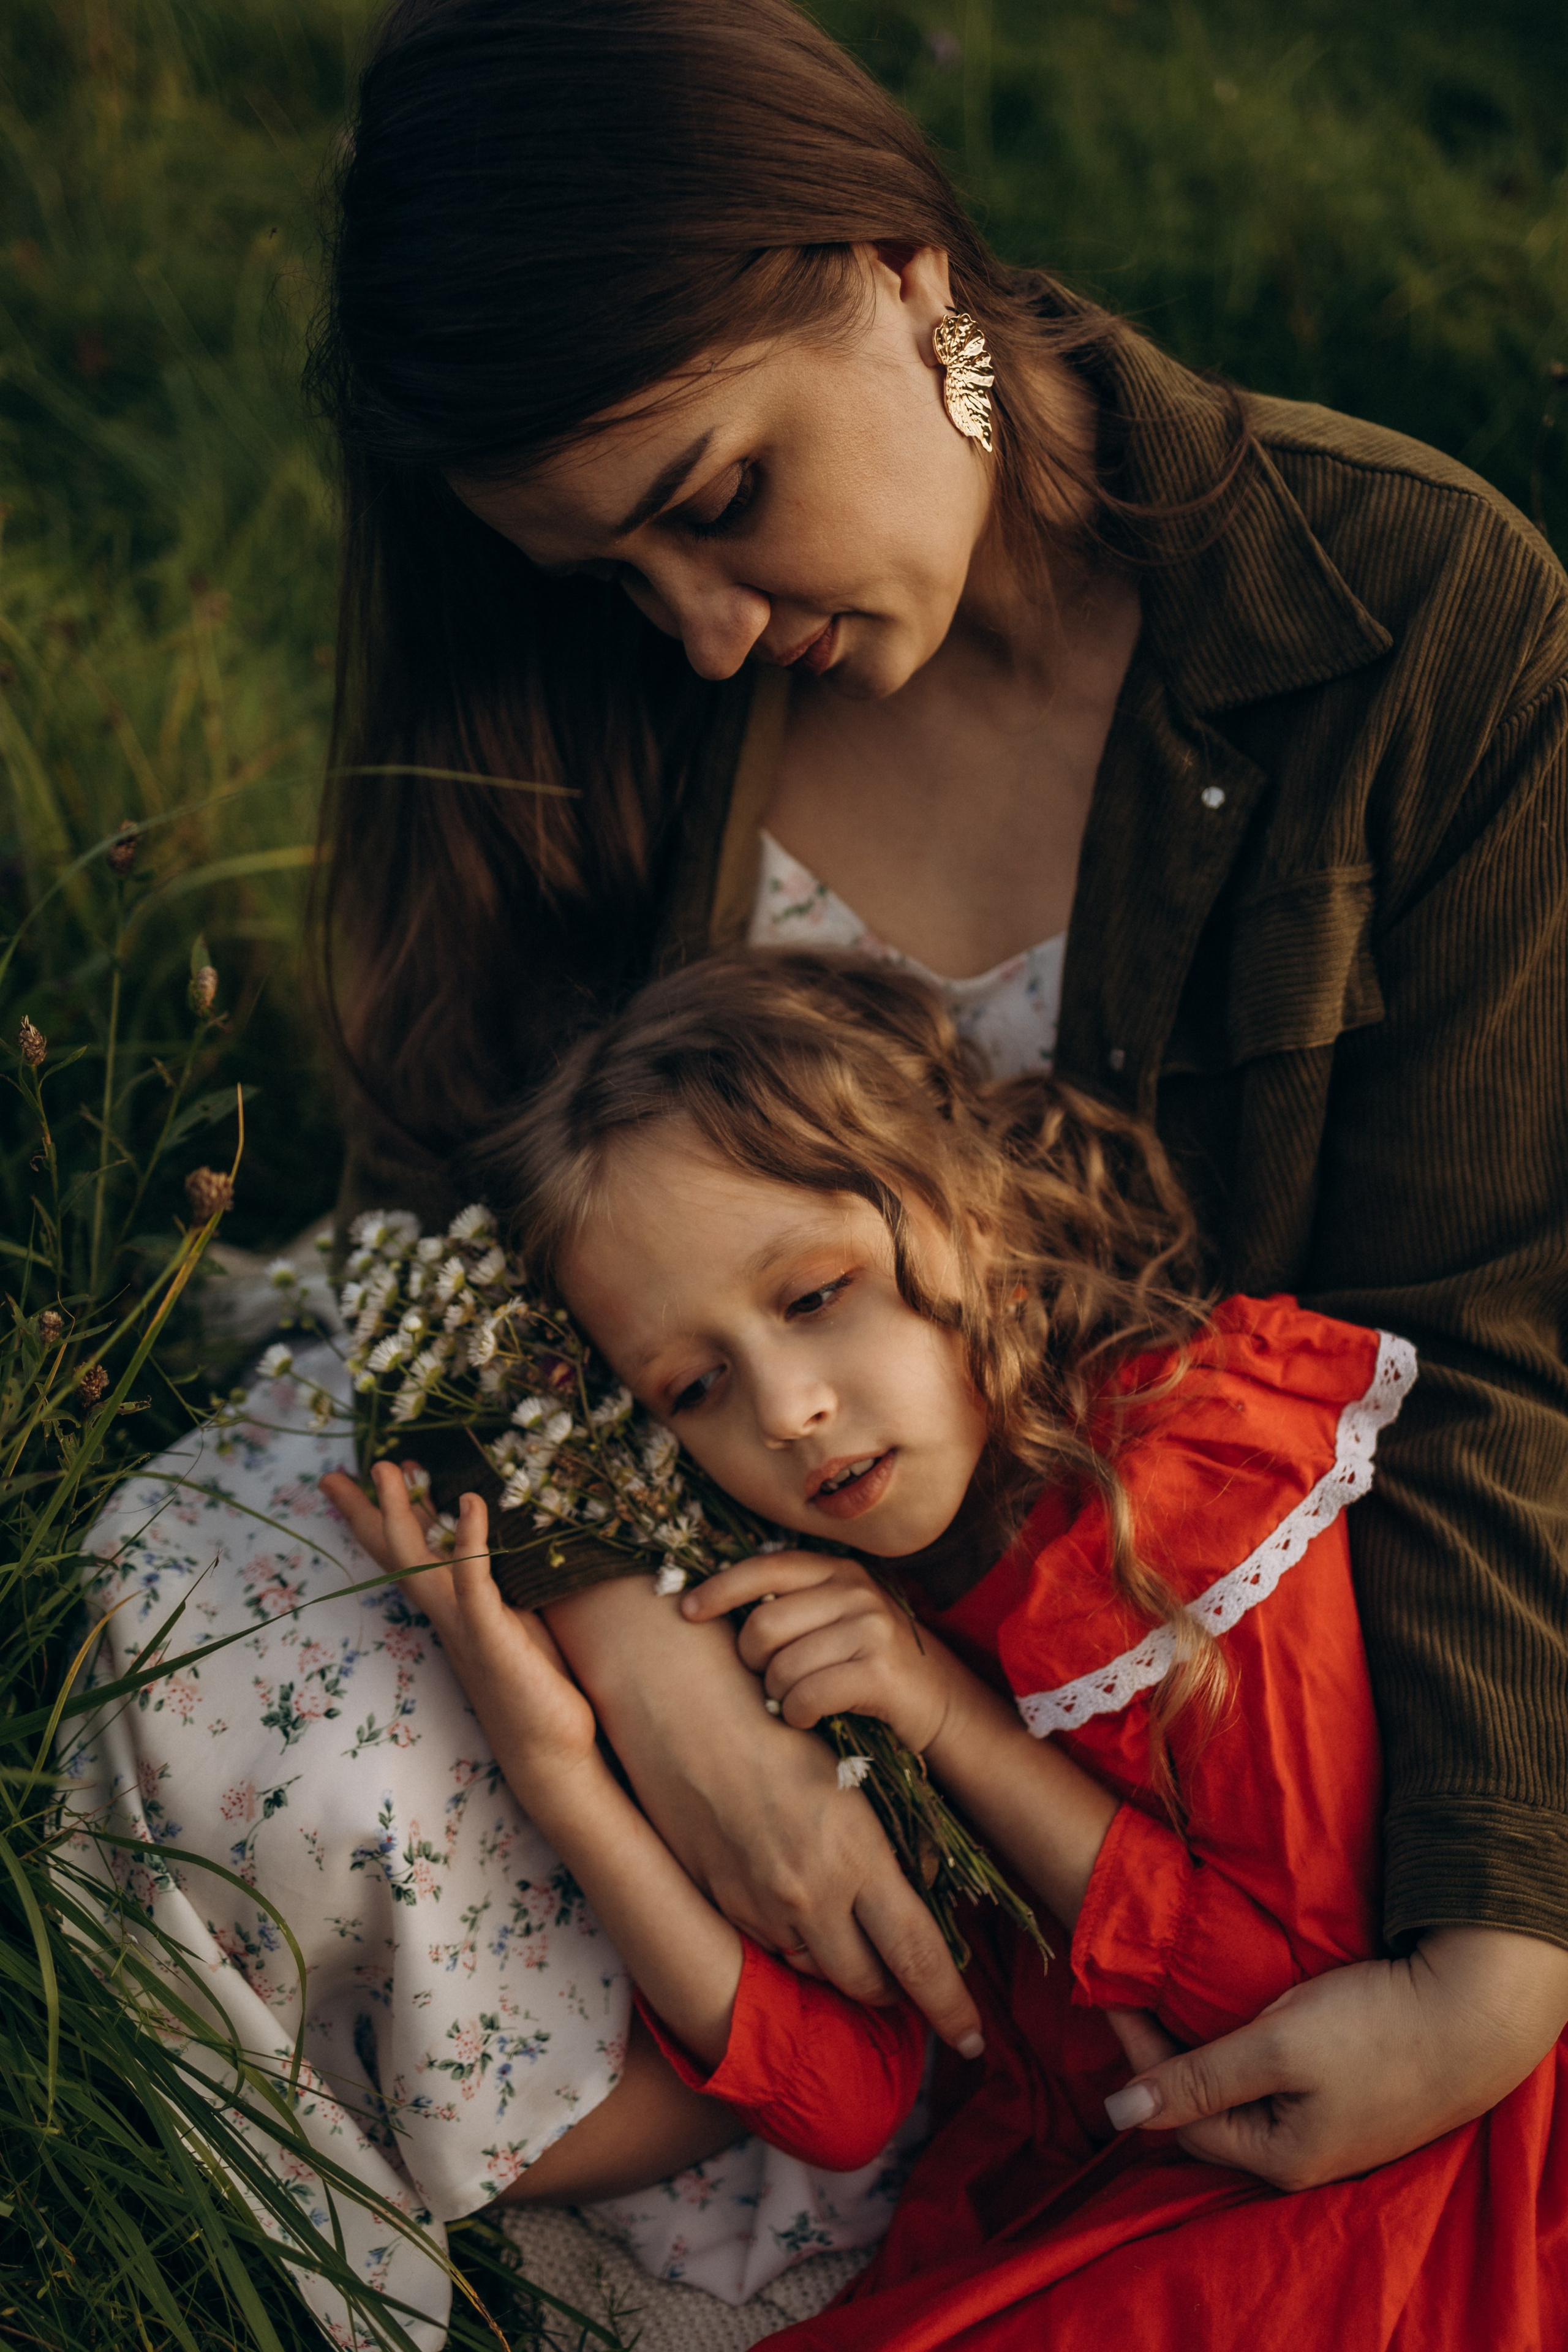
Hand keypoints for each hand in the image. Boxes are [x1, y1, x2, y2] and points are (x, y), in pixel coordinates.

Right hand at [321, 1464, 598, 1784]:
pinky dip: (470, 1542)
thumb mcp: (507, 1623)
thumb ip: (489, 1589)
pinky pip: (474, 1583)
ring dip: (402, 1513)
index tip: (361, 1477)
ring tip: (390, 1468)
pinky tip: (470, 1503)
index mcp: (449, 1609)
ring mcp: (464, 1626)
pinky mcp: (492, 1636)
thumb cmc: (536, 1684)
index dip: (380, 1516)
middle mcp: (446, 1615)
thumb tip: (478, 1549)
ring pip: (419, 1562)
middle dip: (368, 1511)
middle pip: (395, 1555)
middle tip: (340, 1472)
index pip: (406, 1554)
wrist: (548, 1748)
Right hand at [545, 1572, 985, 2055]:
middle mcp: (809, 1895)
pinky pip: (773, 1945)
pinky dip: (797, 1939)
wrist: (681, 1706)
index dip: (951, 2009)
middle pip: (868, 1983)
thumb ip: (891, 1839)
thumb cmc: (779, 1719)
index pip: (918, 1960)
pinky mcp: (723, 1902)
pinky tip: (802, 1904)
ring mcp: (760, 1905)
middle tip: (911, 1981)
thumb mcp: (853, 1772)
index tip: (974, 2041)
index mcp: (856, 1856)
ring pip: (818, 1968)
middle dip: (894, 1990)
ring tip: (857, 1939)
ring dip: (843, 1963)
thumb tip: (925, 1882)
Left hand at [684, 1550, 956, 1753]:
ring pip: (783, 1667)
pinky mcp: (881, 1672)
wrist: (939, 1703)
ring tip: (796, 1699)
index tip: (686, 1611)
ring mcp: (872, 1629)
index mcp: (838, 1572)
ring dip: (778, 1695)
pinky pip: (807, 1696)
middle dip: (753, 1662)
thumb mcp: (836, 1620)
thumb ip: (792, 1606)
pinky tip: (808, 1717)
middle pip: (764, 1626)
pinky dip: (797, 1714)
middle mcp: (856, 1591)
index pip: (766, 1568)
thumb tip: (711, 1607)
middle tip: (767, 1680)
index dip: (721, 1588)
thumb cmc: (868, 1664)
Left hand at [1101, 1927, 1567, 2187]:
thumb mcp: (1276, 2048)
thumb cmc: (1375, 2030)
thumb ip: (1198, 2079)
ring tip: (1170, 2004)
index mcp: (1278, 2157)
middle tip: (1134, 1996)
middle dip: (1165, 2059)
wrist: (1475, 2014)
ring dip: (1203, 2056)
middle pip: (1208, 2112)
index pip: (1179, 2113)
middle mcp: (1300, 2156)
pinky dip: (1243, 2051)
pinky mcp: (1348, 2098)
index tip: (1111, 1993)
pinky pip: (1274, 2083)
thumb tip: (1116, 2113)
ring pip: (1240, 2097)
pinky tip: (1232, 2019)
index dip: (1139, 2055)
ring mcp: (1328, 2131)